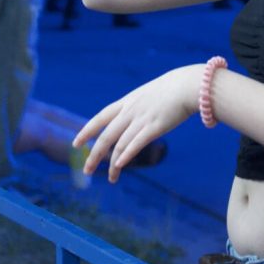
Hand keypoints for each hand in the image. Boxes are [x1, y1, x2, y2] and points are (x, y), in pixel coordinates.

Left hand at [71, 65, 197, 182]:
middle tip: (86, 170)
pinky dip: (126, 155)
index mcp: (126, 102)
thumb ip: (137, 106)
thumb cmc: (171, 89)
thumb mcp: (147, 94)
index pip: (100, 118)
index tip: (75, 144)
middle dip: (94, 154)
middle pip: (106, 135)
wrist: (188, 84)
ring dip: (113, 164)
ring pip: (120, 144)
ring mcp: (141, 119)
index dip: (87, 131)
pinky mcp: (155, 127)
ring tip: (111, 178)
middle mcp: (130, 111)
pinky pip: (136, 143)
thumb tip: (132, 115)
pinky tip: (119, 166)